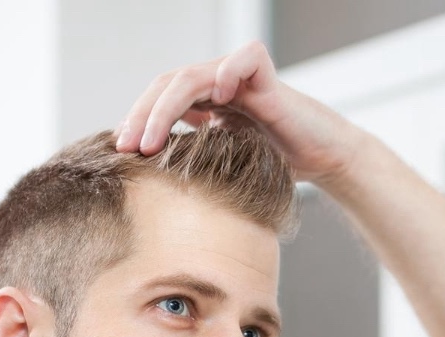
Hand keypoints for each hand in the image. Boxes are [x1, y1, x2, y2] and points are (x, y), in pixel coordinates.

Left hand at [114, 42, 363, 183]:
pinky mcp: (268, 78)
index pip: (159, 97)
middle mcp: (218, 83)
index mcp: (204, 100)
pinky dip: (229, 73)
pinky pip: (245, 60)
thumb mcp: (223, 163)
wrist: (323, 158)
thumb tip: (146, 168)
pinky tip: (217, 101)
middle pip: (167, 84)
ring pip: (193, 75)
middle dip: (142, 115)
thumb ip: (191, 157)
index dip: (138, 119)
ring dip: (165, 108)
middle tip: (127, 148)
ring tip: (151, 142)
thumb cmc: (277, 163)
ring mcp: (241, 78)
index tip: (121, 151)